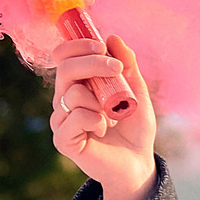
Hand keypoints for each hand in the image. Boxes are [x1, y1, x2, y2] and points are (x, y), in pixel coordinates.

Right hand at [49, 33, 158, 199]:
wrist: (138, 162)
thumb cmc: (135, 129)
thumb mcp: (136, 92)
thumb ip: (126, 66)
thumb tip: (112, 37)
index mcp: (77, 85)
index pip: (64, 56)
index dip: (77, 46)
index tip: (102, 46)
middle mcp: (65, 100)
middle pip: (65, 69)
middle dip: (92, 63)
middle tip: (116, 69)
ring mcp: (61, 120)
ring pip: (72, 94)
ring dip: (98, 101)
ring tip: (111, 117)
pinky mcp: (62, 139)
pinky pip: (75, 117)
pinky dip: (95, 120)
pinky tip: (102, 131)